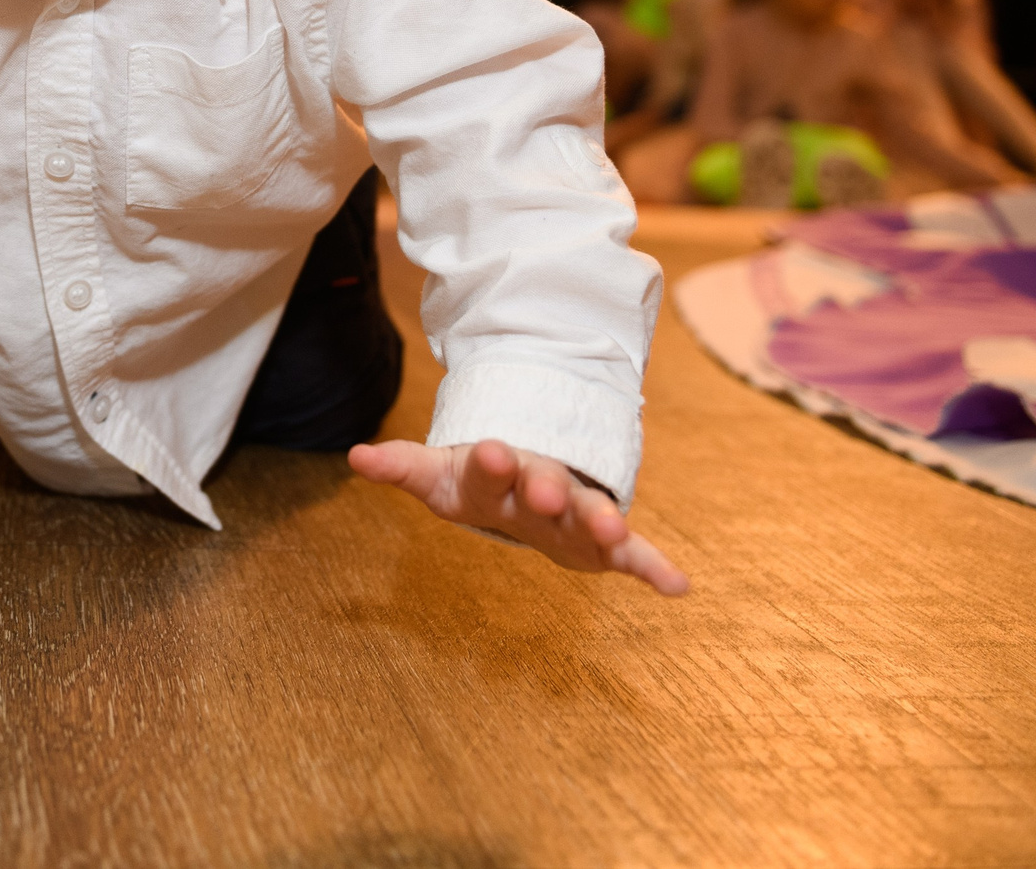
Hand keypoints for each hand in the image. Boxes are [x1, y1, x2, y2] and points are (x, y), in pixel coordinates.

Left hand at [349, 437, 688, 595]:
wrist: (530, 477)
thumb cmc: (479, 482)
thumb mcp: (439, 476)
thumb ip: (404, 467)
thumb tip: (356, 455)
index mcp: (498, 474)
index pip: (491, 465)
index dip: (492, 461)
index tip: (494, 450)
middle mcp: (541, 488)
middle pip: (546, 486)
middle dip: (547, 488)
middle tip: (549, 489)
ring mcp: (574, 514)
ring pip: (590, 515)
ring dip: (602, 522)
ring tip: (616, 531)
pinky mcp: (600, 545)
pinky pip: (632, 556)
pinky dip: (655, 568)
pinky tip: (679, 586)